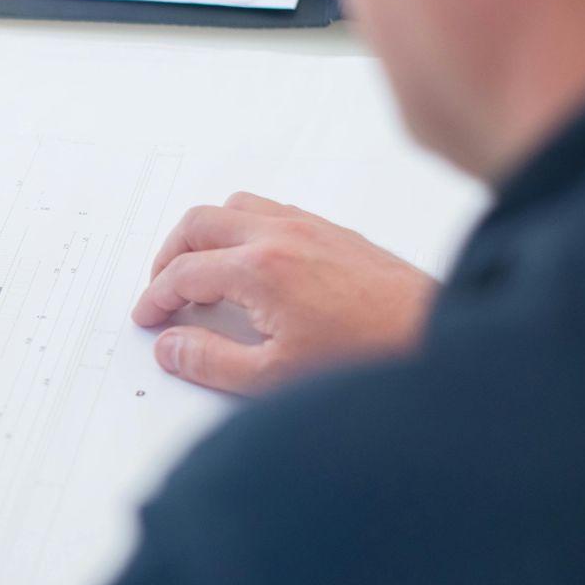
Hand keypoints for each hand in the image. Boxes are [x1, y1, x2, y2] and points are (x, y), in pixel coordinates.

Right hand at [131, 192, 436, 393]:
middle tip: (164, 292)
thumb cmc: (366, 357)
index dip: (155, 297)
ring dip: (207, 235)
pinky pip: (271, 209)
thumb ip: (210, 361)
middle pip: (199, 224)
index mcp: (259, 269)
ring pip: (234, 207)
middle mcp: (280, 235)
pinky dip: (244, 228)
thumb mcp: (273, 378)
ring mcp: (309, 227)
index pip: (184, 273)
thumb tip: (170, 347)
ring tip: (204, 275)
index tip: (148, 317)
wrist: (436, 339)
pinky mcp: (333, 231)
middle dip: (169, 256)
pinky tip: (252, 266)